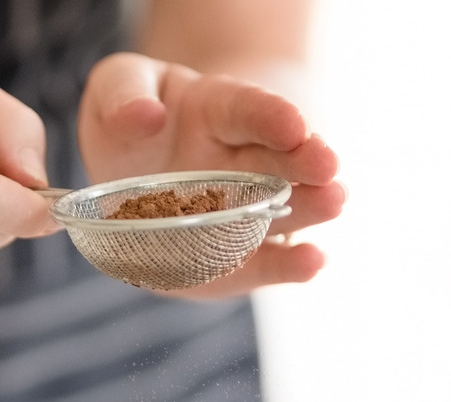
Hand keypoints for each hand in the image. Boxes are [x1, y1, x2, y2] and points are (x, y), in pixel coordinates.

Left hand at [78, 53, 345, 297]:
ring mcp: (242, 211)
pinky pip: (262, 262)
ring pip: (279, 212)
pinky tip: (312, 261)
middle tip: (328, 165)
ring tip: (333, 203)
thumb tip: (146, 117)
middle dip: (304, 162)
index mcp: (217, 112)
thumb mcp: (117, 87)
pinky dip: (287, 265)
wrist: (133, 171)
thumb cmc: (128, 121)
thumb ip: (123, 94)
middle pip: (277, 161)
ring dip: (307, 210)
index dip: (270, 116)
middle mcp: (240, 161)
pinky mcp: (236, 257)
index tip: (293, 125)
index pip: (248, 110)